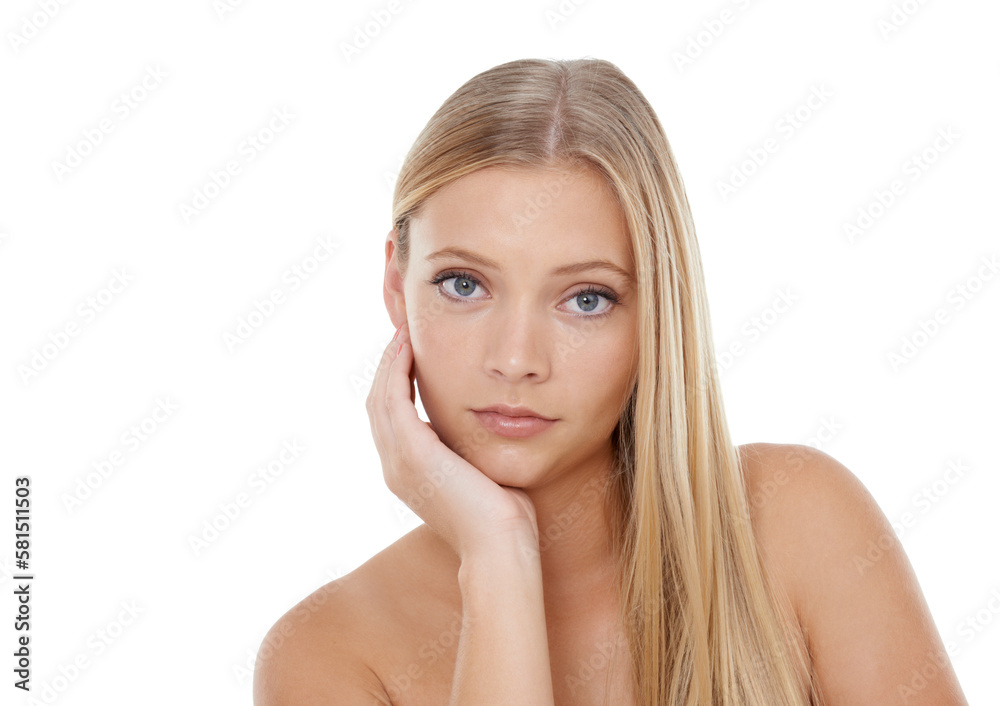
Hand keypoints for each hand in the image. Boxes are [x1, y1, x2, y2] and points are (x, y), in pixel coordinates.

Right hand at [366, 321, 540, 559]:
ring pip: (380, 397)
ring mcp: (398, 460)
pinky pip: (393, 398)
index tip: (412, 354)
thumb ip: (470, 452)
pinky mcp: (411, 451)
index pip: (391, 419)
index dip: (397, 384)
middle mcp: (394, 467)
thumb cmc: (503, 516)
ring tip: (403, 334)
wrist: (500, 544)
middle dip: (388, 367)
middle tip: (402, 335)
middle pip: (377, 404)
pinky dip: (397, 369)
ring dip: (390, 361)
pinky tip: (409, 348)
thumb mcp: (479, 475)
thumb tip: (484, 429)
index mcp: (407, 474)